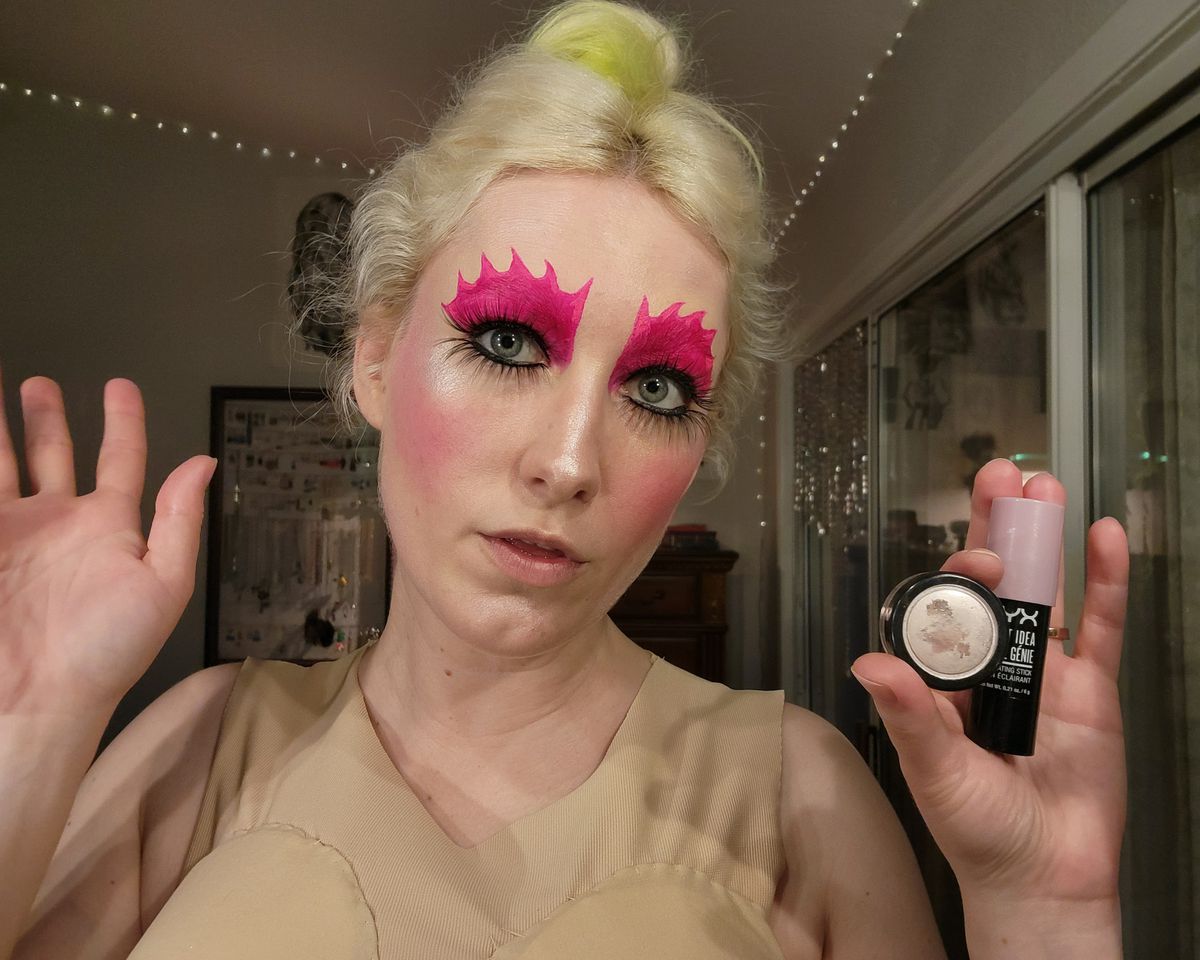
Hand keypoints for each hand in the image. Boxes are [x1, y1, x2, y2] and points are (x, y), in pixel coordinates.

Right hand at [0, 371, 215, 718]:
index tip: (120, 387)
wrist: (35, 701)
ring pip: (3, 466)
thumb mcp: (163, 584)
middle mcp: (59, 523)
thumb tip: (205, 463)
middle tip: (37, 383)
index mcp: (109, 526)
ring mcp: (12, 534)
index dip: (123, 420)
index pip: (120, 458)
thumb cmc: (107, 653)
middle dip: (45, 418)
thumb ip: (181, 520)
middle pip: (52, 453)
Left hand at [852, 458, 1128, 911]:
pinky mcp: (1093, 689)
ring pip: (1046, 592)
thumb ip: (908, 716)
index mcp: (942, 676)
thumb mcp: (933, 770)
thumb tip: (867, 662)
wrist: (1044, 877)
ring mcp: (1044, 671)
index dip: (957, 575)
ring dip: (1044, 540)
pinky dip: (1105, 581)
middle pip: (993, 583)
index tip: (975, 560)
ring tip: (1043, 486)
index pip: (945, 606)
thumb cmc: (977, 827)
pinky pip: (1102, 626)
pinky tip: (1104, 534)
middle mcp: (990, 664)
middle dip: (994, 529)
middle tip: (1000, 473)